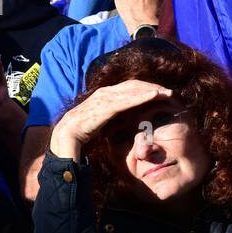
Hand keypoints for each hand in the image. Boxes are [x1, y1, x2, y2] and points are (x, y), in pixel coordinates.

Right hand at [49, 80, 172, 158]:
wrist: (62, 146)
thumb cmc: (79, 142)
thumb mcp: (98, 129)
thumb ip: (109, 122)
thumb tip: (123, 123)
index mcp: (100, 100)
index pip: (125, 90)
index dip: (143, 90)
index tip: (161, 94)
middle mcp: (99, 96)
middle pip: (129, 86)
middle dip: (150, 87)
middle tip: (169, 91)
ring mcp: (99, 101)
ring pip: (128, 91)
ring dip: (150, 90)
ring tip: (167, 92)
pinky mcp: (100, 109)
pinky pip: (123, 101)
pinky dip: (140, 97)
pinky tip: (154, 96)